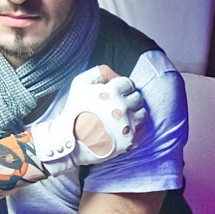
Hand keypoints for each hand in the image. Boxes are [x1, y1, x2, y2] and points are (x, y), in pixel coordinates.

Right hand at [31, 65, 145, 176]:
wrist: (72, 141)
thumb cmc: (74, 112)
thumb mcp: (80, 83)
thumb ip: (99, 72)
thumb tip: (115, 75)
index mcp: (113, 92)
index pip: (129, 84)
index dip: (121, 88)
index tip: (114, 94)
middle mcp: (123, 108)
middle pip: (137, 98)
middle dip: (128, 100)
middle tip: (116, 106)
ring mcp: (128, 125)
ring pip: (142, 113)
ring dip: (133, 113)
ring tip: (120, 118)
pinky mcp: (131, 141)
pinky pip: (142, 129)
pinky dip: (136, 127)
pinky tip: (124, 128)